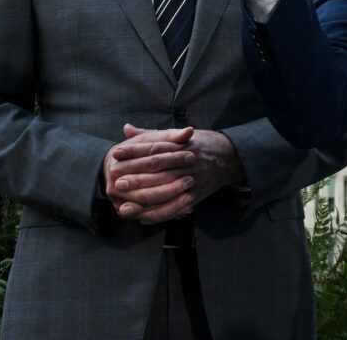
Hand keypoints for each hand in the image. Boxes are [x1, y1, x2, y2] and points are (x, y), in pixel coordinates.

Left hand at [110, 125, 247, 224]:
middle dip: (135, 176)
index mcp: (182, 145)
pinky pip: (176, 208)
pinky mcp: (196, 196)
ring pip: (165, 192)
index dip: (134, 150)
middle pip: (158, 170)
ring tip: (123, 205)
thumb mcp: (179, 135)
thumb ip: (151, 135)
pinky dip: (159, 215)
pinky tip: (142, 218)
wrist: (231, 157)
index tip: (115, 153)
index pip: (154, 147)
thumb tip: (126, 128)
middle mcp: (188, 162)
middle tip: (115, 181)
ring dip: (144, 200)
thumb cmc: (202, 144)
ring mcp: (192, 180)